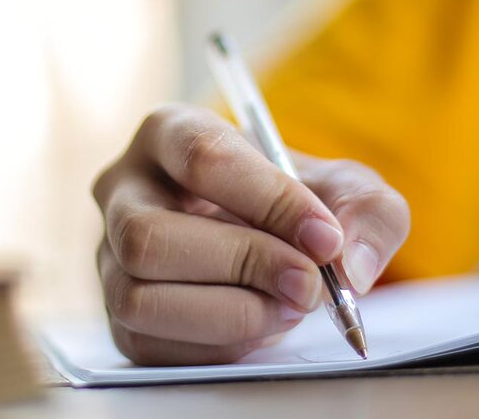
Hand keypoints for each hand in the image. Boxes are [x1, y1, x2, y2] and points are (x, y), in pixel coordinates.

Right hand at [91, 104, 409, 365]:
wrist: (275, 247)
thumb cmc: (299, 205)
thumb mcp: (349, 191)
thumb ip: (368, 212)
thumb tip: (350, 263)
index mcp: (171, 132)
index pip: (202, 157)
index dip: (268, 201)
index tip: (325, 237)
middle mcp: (123, 190)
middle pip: (150, 236)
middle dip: (241, 266)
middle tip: (308, 285)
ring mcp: (110, 257)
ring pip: (140, 297)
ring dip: (228, 314)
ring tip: (287, 307)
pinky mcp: (119, 317)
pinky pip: (148, 344)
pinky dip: (216, 346)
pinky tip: (259, 327)